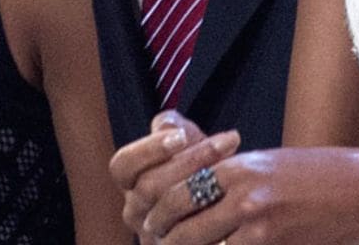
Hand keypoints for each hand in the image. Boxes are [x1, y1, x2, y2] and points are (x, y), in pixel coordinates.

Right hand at [109, 111, 237, 243]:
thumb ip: (172, 127)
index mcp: (130, 183)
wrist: (224, 205)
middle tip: (223, 144)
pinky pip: (191, 235)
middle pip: (150, 187)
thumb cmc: (200, 170)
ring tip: (236, 164)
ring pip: (170, 211)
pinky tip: (235, 197)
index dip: (148, 150)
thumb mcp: (186, 143)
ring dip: (203, 184)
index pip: (123, 166)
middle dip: (188, 162)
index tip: (181, 136)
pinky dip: (213, 215)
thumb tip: (167, 125)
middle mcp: (137, 211)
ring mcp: (155, 235)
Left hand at [135, 146, 358, 244]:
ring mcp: (254, 216)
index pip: (172, 188)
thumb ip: (230, 182)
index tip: (152, 227)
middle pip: (176, 219)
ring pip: (196, 240)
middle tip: (157, 244)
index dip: (156, 213)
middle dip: (164, 238)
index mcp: (233, 165)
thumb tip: (197, 200)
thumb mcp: (268, 167)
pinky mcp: (271, 240)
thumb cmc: (320, 178)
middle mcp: (238, 188)